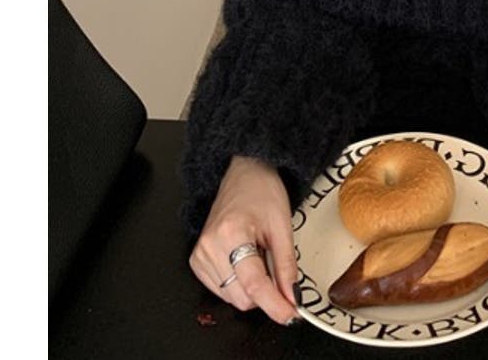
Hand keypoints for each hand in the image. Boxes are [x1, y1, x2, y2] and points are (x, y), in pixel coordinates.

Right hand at [188, 156, 300, 324]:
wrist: (243, 173)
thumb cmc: (262, 191)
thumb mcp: (283, 225)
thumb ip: (287, 265)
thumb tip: (291, 297)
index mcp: (232, 233)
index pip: (254, 284)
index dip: (274, 304)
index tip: (289, 315)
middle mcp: (210, 246)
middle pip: (242, 297)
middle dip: (265, 292)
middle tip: (273, 261)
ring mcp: (200, 254)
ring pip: (231, 297)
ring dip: (251, 286)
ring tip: (256, 253)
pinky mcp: (196, 261)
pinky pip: (221, 290)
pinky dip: (238, 283)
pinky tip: (244, 258)